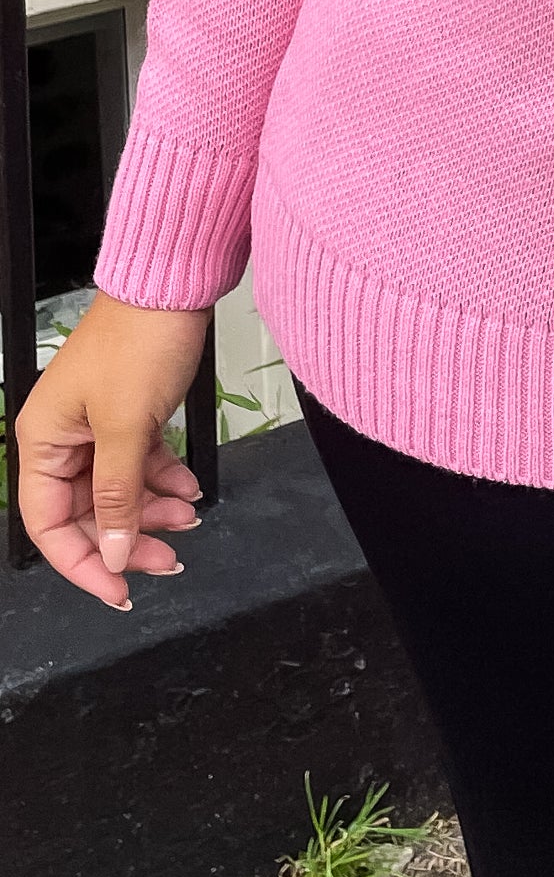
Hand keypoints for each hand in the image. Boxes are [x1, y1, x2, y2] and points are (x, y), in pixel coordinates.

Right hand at [14, 289, 208, 608]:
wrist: (172, 286)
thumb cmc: (139, 339)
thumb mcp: (127, 428)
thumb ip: (118, 497)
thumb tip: (116, 553)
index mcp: (43, 440)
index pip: (49, 524)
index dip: (83, 563)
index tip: (119, 590)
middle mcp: (62, 436)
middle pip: (87, 512)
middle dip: (129, 538)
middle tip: (168, 559)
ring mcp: (96, 426)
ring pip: (118, 491)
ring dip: (151, 510)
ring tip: (186, 517)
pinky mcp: (127, 414)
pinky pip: (139, 464)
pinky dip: (163, 479)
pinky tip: (187, 486)